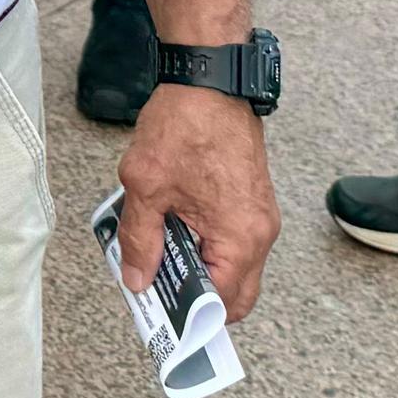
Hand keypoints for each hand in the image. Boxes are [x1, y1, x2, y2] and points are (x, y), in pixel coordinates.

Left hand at [117, 80, 275, 321]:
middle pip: (234, 294)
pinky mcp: (251, 200)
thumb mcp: (146, 187)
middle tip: (156, 292)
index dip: (189, 316)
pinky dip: (205, 245)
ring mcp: (260, 217)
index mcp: (240, 238)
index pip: (222, 304)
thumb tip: (137, 280)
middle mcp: (260, 233)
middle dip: (195, 299)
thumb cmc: (183, 126)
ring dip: (198, 268)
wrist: (210, 79)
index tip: (159, 318)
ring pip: (232, 266)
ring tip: (157, 255)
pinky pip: (232, 240)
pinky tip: (171, 229)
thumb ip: (141, 241)